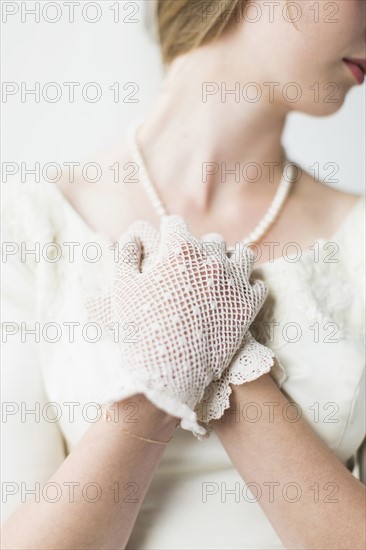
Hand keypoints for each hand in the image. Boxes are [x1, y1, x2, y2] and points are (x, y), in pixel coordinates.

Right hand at [87, 215, 270, 438]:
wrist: (167, 370)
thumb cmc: (140, 328)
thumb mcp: (123, 286)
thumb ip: (126, 254)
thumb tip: (132, 236)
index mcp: (180, 249)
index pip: (176, 224)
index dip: (167, 232)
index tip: (165, 241)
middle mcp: (212, 259)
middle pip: (211, 239)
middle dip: (200, 248)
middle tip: (190, 266)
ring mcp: (234, 282)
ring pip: (242, 255)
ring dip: (230, 260)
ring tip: (219, 275)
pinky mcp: (249, 306)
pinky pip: (258, 284)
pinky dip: (248, 287)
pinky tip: (235, 296)